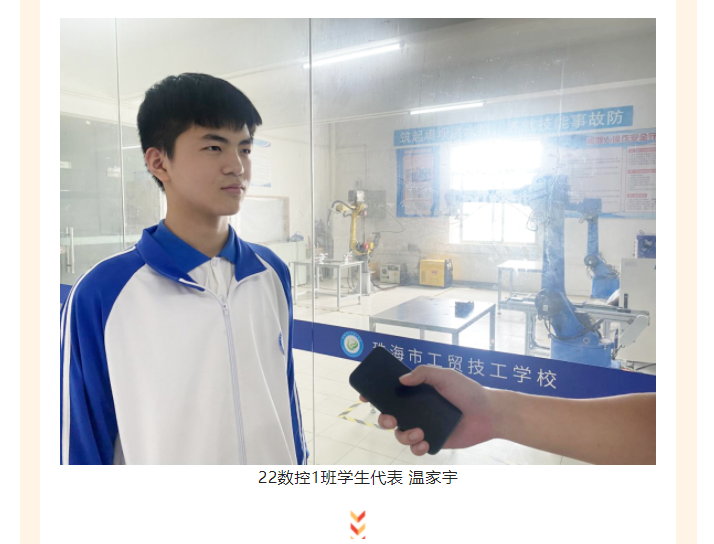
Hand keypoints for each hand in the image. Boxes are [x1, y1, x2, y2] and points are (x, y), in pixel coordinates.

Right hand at [359, 366, 497, 455]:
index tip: (365, 396)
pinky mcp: (433, 442)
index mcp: (417, 393)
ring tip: (418, 432)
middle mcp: (417, 410)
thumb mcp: (445, 375)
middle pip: (390, 416)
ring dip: (403, 435)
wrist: (489, 414)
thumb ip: (423, 374)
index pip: (391, 393)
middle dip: (384, 419)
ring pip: (401, 435)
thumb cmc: (468, 391)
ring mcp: (424, 426)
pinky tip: (425, 441)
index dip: (375, 395)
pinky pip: (416, 448)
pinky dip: (417, 447)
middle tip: (391, 418)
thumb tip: (401, 379)